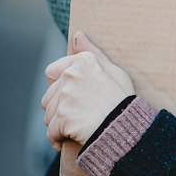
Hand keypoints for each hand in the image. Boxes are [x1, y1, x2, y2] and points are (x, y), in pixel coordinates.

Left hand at [42, 32, 134, 149]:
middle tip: (79, 117)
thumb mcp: (113, 71)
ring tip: (77, 128)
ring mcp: (66, 95)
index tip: (74, 98)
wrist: (126, 126)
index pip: (52, 73)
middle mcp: (72, 74)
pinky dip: (58, 139)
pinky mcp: (63, 116)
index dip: (60, 88)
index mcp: (83, 61)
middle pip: (49, 97)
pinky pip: (51, 132)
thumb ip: (92, 52)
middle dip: (60, 109)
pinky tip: (68, 141)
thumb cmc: (122, 100)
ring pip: (48, 115)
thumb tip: (77, 35)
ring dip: (59, 125)